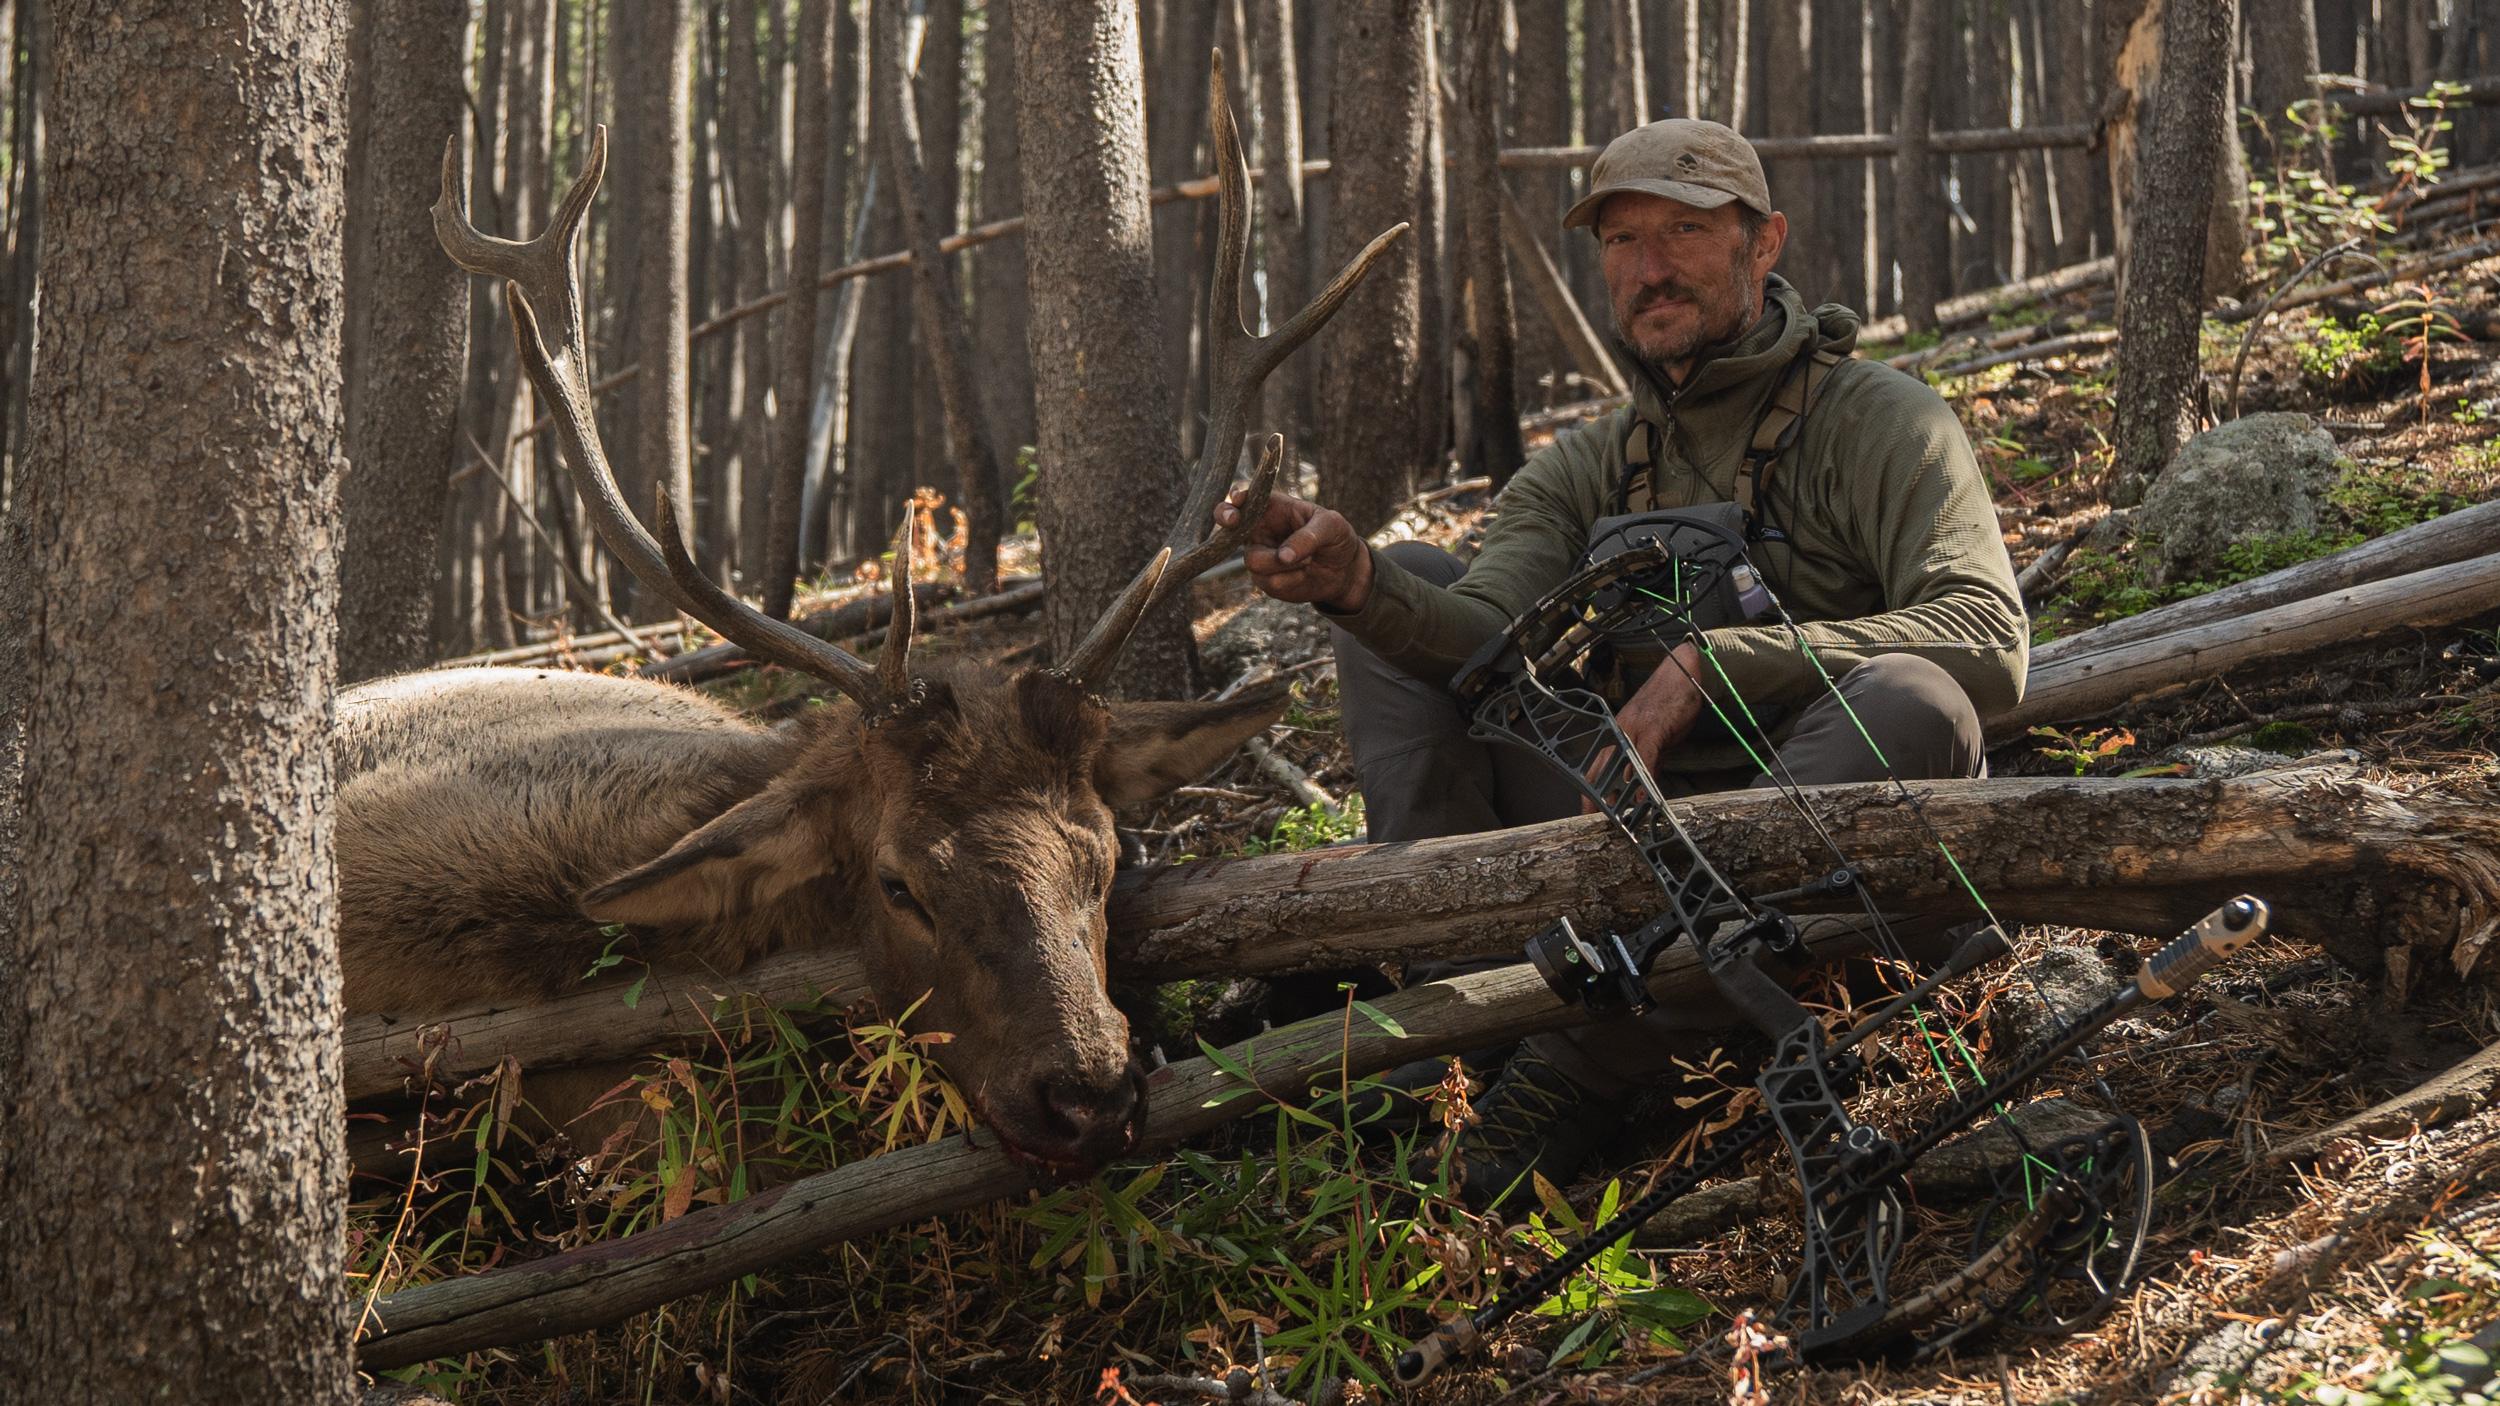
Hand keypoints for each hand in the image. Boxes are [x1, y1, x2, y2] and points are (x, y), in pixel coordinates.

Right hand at [1213, 487, 1373, 611]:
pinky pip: (1270, 582)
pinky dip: (1291, 580)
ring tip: (1309, 561)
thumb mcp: (1330, 527)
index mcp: (1273, 507)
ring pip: (1254, 561)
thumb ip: (1307, 537)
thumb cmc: (1336, 538)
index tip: (1238, 500)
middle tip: (1232, 520)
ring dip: (1285, 564)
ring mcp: (1259, 555)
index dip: (1237, 498)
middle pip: (1228, 526)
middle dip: (1225, 519)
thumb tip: (1282, 557)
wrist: (1345, 571)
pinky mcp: (1265, 579)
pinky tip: (1304, 575)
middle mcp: (1260, 529)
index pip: (1247, 498)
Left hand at [1584, 641, 1705, 811]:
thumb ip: (1648, 757)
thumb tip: (1645, 780)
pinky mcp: (1654, 727)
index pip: (1598, 764)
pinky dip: (1644, 778)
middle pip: (1600, 768)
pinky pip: (1645, 757)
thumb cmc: (1670, 701)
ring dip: (1617, 793)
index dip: (1590, 788)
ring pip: (1619, 765)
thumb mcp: (1656, 736)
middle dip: (1594, 795)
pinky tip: (1643, 797)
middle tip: (1591, 820)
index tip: (1588, 810)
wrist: (1683, 670)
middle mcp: (1620, 731)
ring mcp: (1635, 728)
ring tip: (1615, 817)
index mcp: (1618, 733)